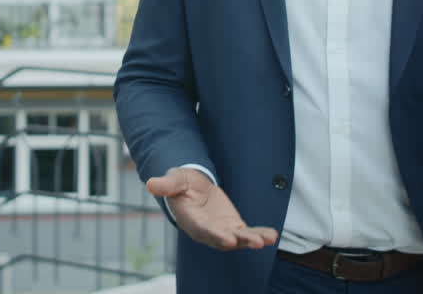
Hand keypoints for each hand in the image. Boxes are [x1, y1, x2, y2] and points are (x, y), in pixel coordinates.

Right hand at [146, 167, 277, 250]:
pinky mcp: (232, 226)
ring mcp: (221, 230)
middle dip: (239, 241)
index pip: (203, 230)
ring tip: (268, 239)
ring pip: (238, 239)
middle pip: (223, 238)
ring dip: (252, 240)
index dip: (215, 235)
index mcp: (191, 220)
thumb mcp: (174, 180)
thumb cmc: (180, 183)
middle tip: (255, 242)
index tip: (228, 239)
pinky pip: (247, 233)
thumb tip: (151, 184)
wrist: (191, 187)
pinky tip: (272, 235)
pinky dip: (259, 234)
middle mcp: (207, 230)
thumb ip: (166, 184)